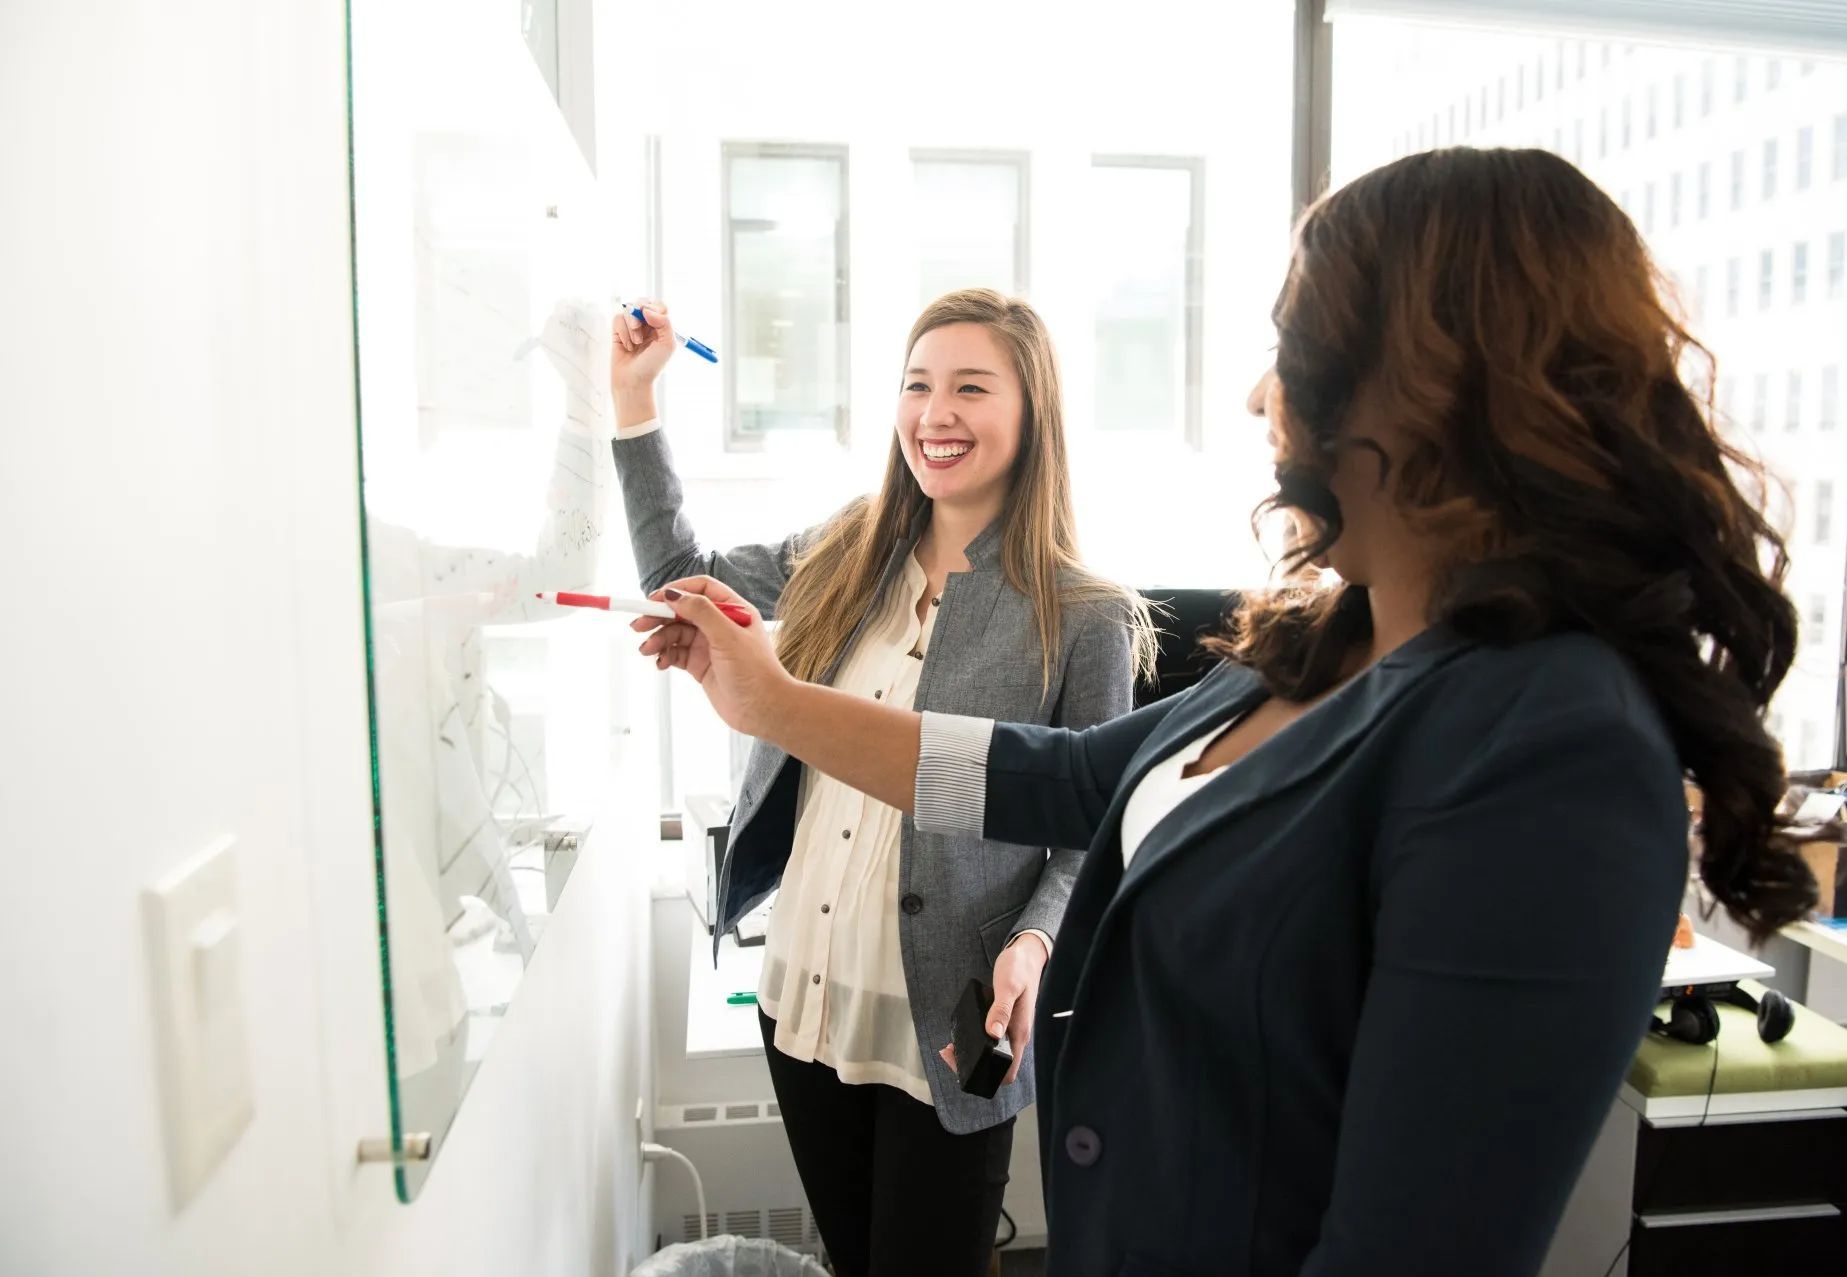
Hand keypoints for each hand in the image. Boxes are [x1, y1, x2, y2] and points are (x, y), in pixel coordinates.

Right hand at [609, 298, 674, 415]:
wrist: (633, 381)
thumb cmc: (652, 365)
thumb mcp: (667, 344)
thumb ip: (664, 322)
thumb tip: (646, 309)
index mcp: (662, 327)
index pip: (659, 305)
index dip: (653, 307)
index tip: (650, 318)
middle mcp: (648, 325)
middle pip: (642, 303)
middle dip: (639, 313)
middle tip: (638, 328)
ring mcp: (632, 327)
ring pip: (628, 310)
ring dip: (631, 326)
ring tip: (635, 343)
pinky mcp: (618, 332)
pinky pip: (617, 318)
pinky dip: (622, 332)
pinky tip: (626, 346)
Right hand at [633, 575, 792, 738]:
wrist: (764, 711)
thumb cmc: (756, 672)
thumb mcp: (727, 636)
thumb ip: (701, 612)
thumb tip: (674, 594)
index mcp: (733, 610)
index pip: (701, 589)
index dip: (677, 591)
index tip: (655, 599)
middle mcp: (720, 625)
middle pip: (682, 611)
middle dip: (659, 617)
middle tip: (638, 625)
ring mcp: (709, 645)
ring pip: (676, 633)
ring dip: (658, 639)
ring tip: (647, 650)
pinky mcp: (700, 665)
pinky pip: (676, 653)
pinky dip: (664, 655)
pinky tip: (660, 662)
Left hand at [939, 932, 1047, 1086]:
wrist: (1026, 955)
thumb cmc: (1019, 968)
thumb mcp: (1008, 986)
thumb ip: (1001, 1010)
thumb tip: (994, 1033)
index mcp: (1020, 1032)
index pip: (1008, 1071)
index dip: (987, 1075)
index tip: (964, 1064)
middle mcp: (1016, 1035)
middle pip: (998, 1067)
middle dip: (972, 1067)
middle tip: (950, 1053)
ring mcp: (1011, 1030)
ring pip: (992, 1054)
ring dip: (971, 1055)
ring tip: (951, 1047)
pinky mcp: (1004, 1022)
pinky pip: (990, 1040)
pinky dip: (975, 1042)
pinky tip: (961, 1035)